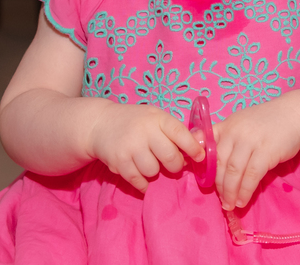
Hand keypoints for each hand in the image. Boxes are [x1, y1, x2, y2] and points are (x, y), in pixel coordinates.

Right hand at [87, 103, 203, 191]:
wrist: (100, 123)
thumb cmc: (135, 122)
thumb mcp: (155, 118)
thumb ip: (174, 131)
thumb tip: (199, 150)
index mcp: (158, 118)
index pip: (181, 134)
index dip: (194, 148)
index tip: (200, 157)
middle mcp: (145, 131)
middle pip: (170, 158)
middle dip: (175, 166)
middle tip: (171, 164)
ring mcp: (131, 147)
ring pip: (154, 171)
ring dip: (154, 171)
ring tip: (148, 162)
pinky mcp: (119, 162)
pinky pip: (139, 181)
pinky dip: (143, 183)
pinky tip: (140, 174)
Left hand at [213, 99, 299, 210]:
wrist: (294, 115)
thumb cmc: (265, 123)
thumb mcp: (241, 124)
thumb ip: (224, 137)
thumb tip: (203, 157)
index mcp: (226, 125)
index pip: (206, 147)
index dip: (202, 166)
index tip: (204, 182)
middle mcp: (235, 131)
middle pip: (219, 163)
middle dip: (218, 185)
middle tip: (221, 200)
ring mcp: (250, 141)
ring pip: (234, 171)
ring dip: (230, 192)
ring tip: (230, 205)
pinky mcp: (266, 151)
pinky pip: (251, 175)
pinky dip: (245, 191)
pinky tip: (243, 201)